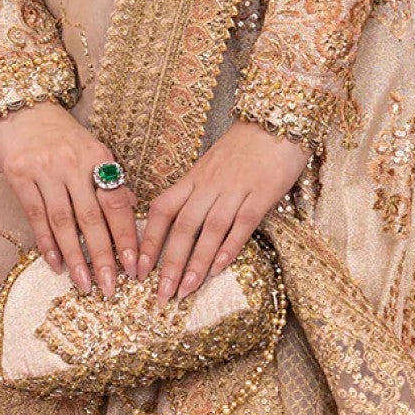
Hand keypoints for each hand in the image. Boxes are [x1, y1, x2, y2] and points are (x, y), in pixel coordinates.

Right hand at [0, 101, 136, 297]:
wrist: (22, 106)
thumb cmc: (59, 132)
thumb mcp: (91, 147)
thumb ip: (109, 177)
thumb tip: (132, 209)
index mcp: (98, 156)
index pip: (117, 202)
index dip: (127, 236)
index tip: (135, 266)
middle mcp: (73, 163)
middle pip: (92, 218)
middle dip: (104, 256)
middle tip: (112, 287)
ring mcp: (46, 169)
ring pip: (64, 222)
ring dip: (76, 257)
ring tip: (85, 284)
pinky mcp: (20, 176)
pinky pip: (36, 216)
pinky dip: (46, 243)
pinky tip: (55, 264)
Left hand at [136, 119, 309, 303]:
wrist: (277, 120)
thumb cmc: (244, 146)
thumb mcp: (212, 165)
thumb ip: (197, 191)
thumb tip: (178, 223)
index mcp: (194, 177)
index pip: (162, 209)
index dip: (148, 240)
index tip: (137, 269)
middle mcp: (209, 184)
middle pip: (183, 225)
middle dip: (169, 263)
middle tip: (160, 294)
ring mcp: (235, 188)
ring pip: (209, 229)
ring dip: (196, 263)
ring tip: (185, 290)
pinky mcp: (262, 192)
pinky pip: (242, 223)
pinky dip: (229, 247)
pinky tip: (218, 269)